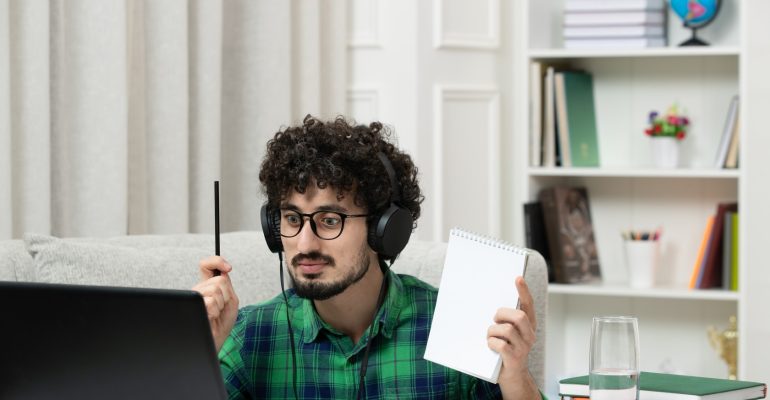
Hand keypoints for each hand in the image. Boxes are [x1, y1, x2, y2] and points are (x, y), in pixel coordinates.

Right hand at [192, 256, 239, 351]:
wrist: (215, 341)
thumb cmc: (221, 323)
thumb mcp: (230, 301)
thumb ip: (227, 285)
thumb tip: (223, 271)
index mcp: (207, 286)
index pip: (206, 266)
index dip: (216, 261)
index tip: (228, 268)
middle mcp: (198, 289)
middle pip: (219, 280)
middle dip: (227, 295)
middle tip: (222, 307)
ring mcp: (194, 298)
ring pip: (215, 289)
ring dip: (222, 304)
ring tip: (216, 313)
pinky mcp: (193, 306)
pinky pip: (211, 301)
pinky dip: (216, 311)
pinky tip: (211, 317)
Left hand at [487, 276, 539, 398]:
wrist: (511, 376)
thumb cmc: (505, 350)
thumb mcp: (508, 333)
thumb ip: (506, 320)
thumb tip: (490, 302)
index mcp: (529, 326)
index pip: (528, 305)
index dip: (524, 291)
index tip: (518, 278)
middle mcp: (530, 335)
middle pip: (519, 316)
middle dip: (502, 314)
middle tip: (494, 319)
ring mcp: (523, 348)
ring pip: (507, 330)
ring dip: (493, 331)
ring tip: (490, 336)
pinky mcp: (514, 359)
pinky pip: (500, 344)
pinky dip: (491, 343)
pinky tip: (490, 346)